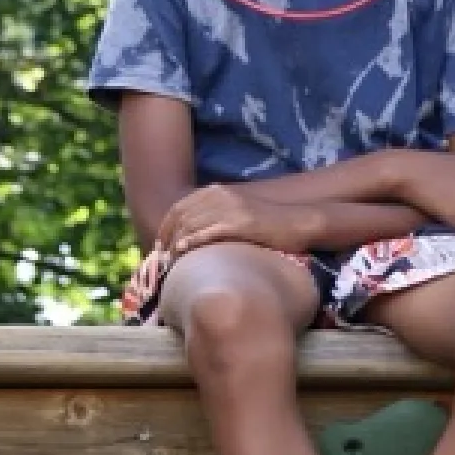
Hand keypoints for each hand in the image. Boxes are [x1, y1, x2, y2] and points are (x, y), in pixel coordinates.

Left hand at [154, 184, 306, 256]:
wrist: (296, 223)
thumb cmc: (266, 224)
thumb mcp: (236, 214)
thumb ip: (215, 218)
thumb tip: (192, 236)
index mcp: (216, 191)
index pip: (179, 207)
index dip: (164, 227)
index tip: (158, 247)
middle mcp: (220, 195)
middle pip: (181, 216)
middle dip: (166, 238)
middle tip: (160, 260)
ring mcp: (230, 207)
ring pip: (191, 224)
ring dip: (175, 244)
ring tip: (169, 262)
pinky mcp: (241, 222)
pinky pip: (209, 231)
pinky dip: (192, 241)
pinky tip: (183, 252)